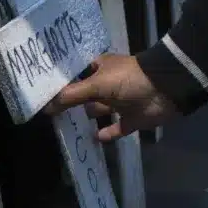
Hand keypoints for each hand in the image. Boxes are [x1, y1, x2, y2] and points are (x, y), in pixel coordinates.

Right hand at [42, 53, 178, 141]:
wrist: (165, 90)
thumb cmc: (128, 79)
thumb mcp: (97, 84)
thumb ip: (71, 96)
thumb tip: (46, 108)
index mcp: (99, 68)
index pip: (76, 75)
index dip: (61, 83)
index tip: (42, 92)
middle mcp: (108, 85)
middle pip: (84, 94)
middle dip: (70, 102)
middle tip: (48, 113)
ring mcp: (120, 102)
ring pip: (98, 111)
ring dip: (87, 117)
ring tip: (66, 128)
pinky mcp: (131, 119)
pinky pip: (116, 128)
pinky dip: (107, 133)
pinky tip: (95, 138)